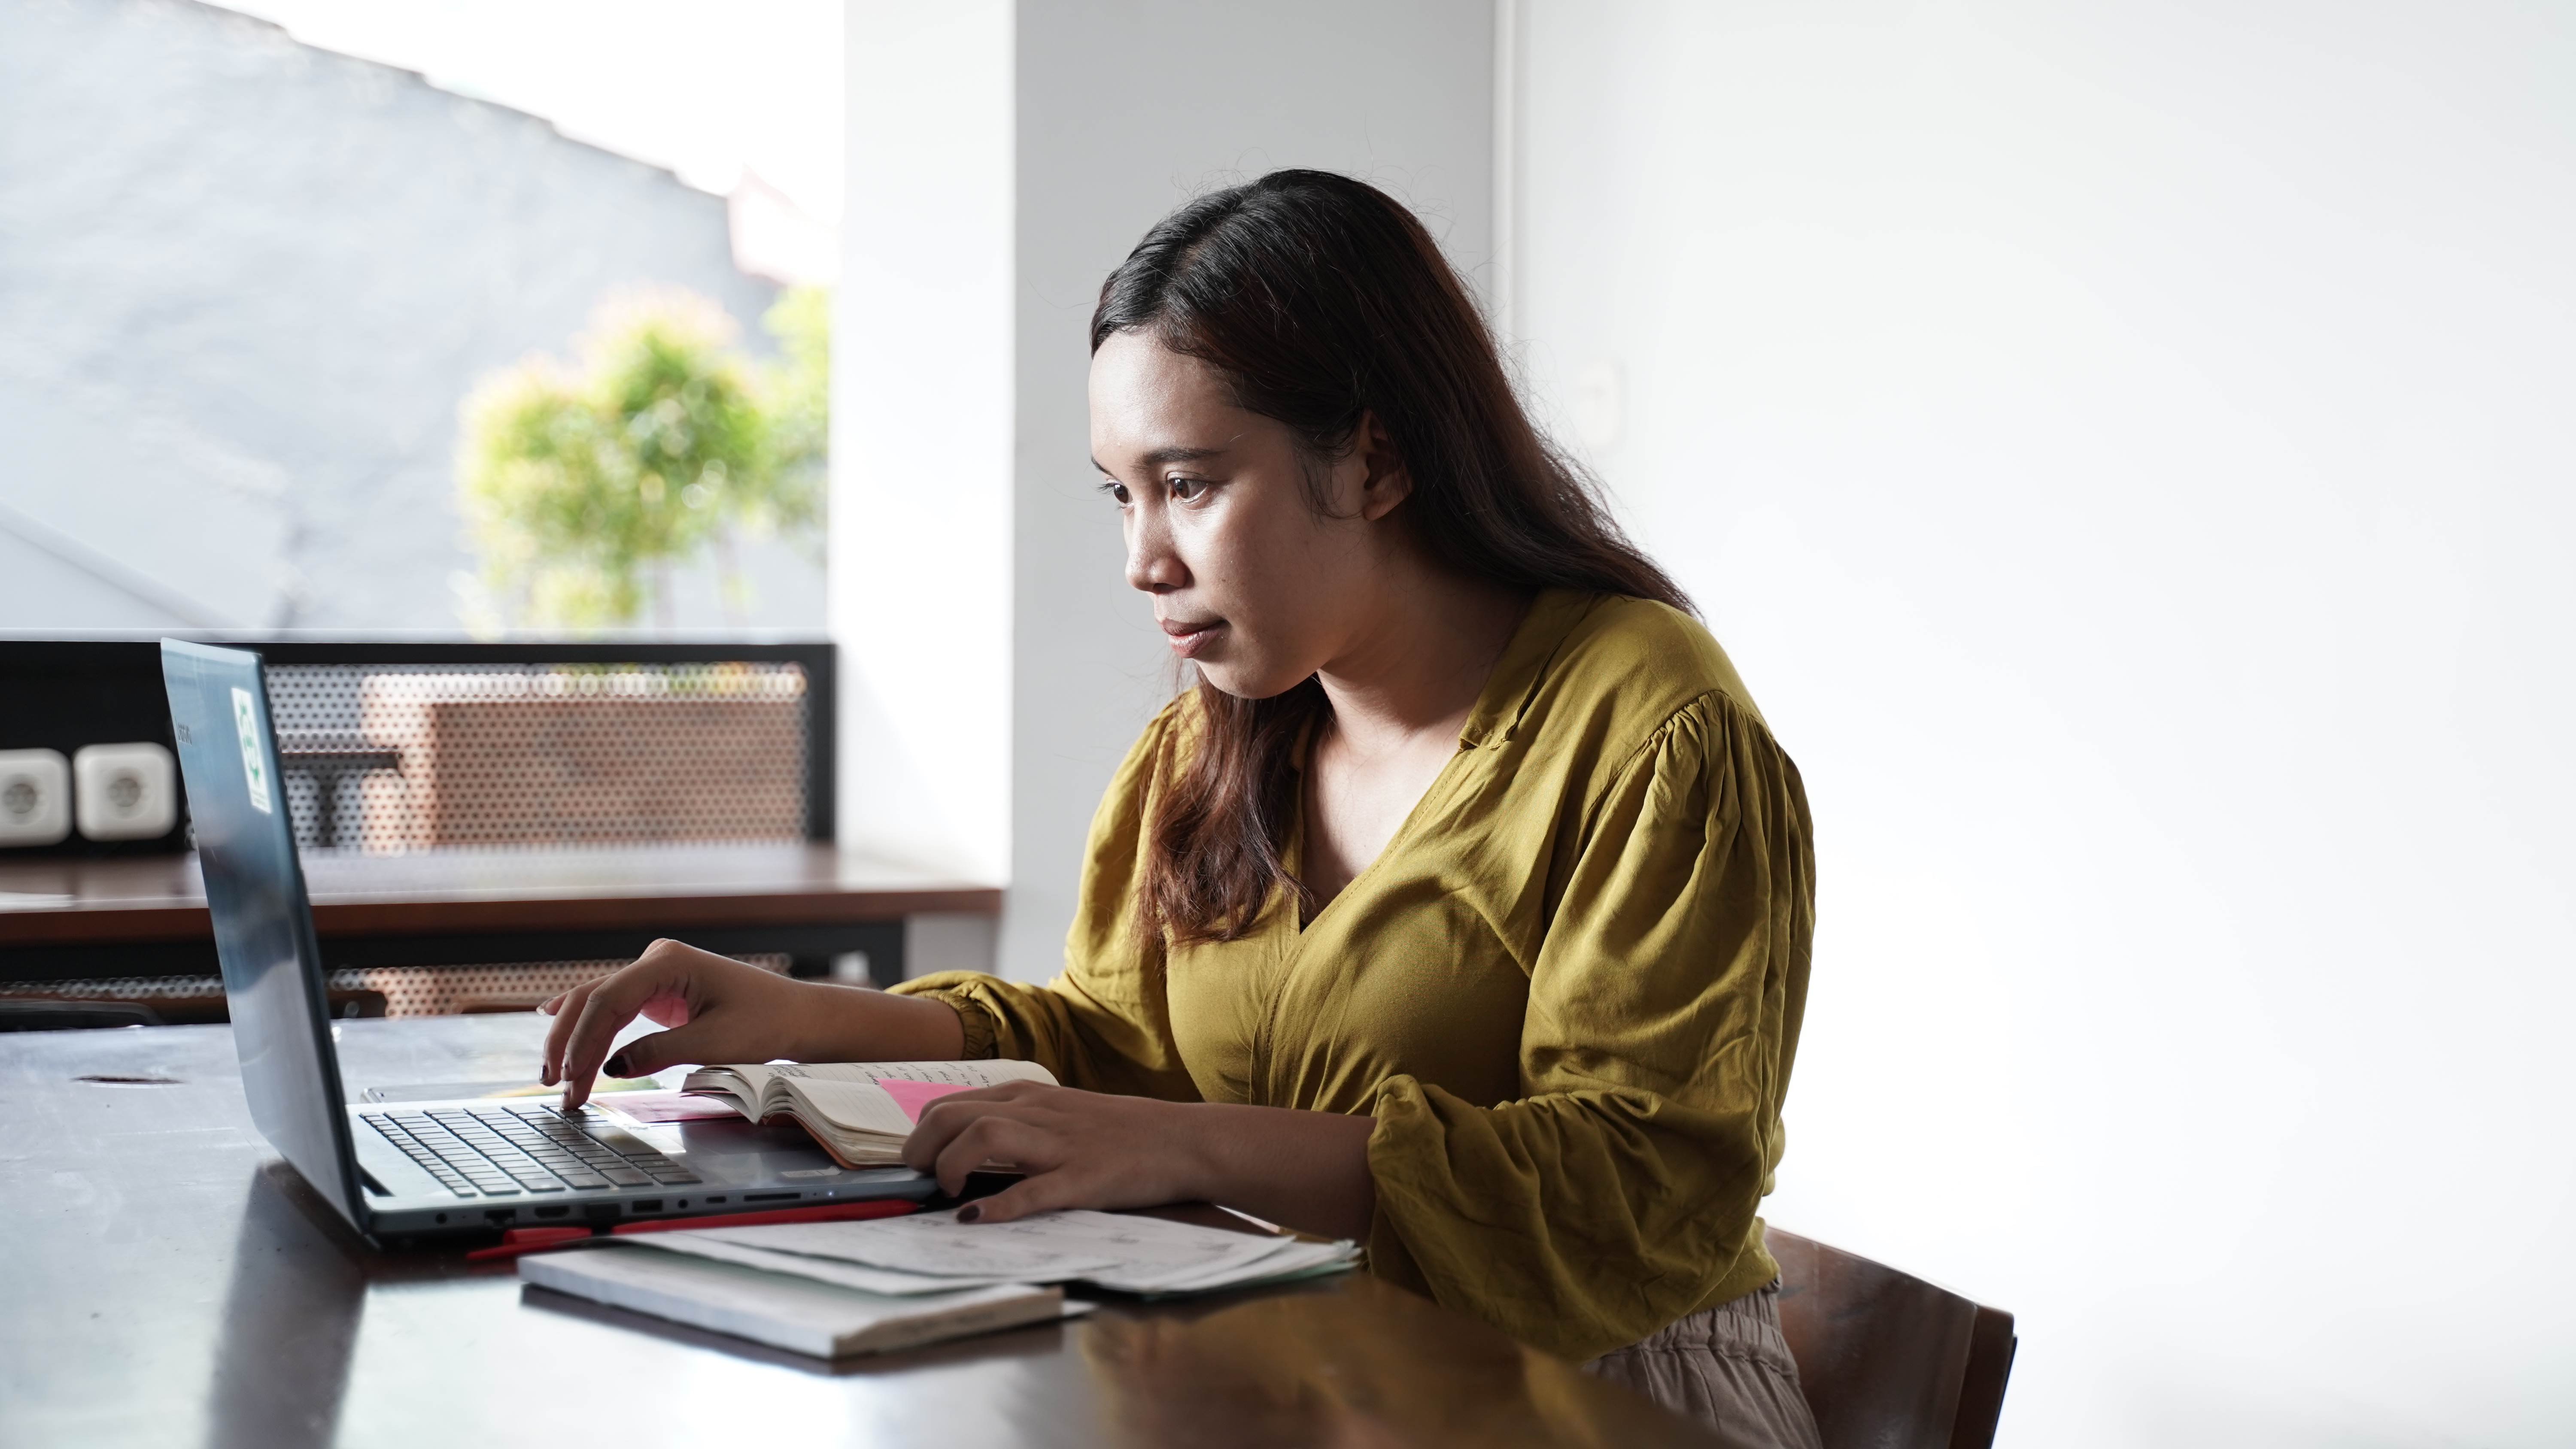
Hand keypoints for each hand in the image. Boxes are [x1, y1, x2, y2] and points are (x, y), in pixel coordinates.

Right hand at [540, 940, 828, 1106]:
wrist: (795, 1017)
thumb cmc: (765, 1023)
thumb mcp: (713, 1042)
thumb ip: (659, 1052)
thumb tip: (611, 1067)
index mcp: (668, 962)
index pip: (608, 999)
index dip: (584, 1039)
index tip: (572, 1076)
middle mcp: (656, 960)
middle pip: (594, 999)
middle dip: (570, 1043)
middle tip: (555, 1086)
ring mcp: (655, 974)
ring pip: (598, 1003)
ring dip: (575, 1040)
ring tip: (556, 1079)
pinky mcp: (658, 991)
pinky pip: (614, 1007)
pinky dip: (588, 1024)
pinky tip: (552, 1020)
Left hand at [901, 1081, 1207, 1222]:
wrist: (1181, 1140)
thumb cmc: (1120, 1131)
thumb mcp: (1061, 1113)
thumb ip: (1018, 1122)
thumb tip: (967, 1145)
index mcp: (1029, 1097)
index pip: (950, 1103)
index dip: (921, 1134)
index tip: (917, 1162)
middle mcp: (1037, 1113)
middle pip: (954, 1115)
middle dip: (921, 1148)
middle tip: (919, 1179)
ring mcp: (1059, 1145)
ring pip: (985, 1136)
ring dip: (951, 1164)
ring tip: (946, 1191)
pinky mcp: (1082, 1180)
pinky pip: (1033, 1191)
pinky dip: (999, 1205)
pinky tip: (975, 1217)